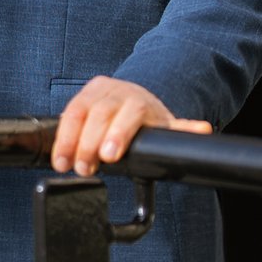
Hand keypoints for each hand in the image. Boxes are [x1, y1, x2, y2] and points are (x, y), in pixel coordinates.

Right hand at [50, 76, 211, 176]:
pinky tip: (58, 156)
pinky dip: (61, 137)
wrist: (132, 97)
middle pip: (101, 113)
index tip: (110, 156)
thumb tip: (203, 130)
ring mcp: (97, 92)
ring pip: (79, 111)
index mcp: (140, 101)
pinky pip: (66, 114)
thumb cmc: (148, 119)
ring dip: (69, 141)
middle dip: (89, 142)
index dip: (118, 133)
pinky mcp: (80, 97)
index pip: (131, 113)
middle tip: (84, 168)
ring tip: (64, 165)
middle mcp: (118, 92)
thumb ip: (182, 130)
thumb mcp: (166, 125)